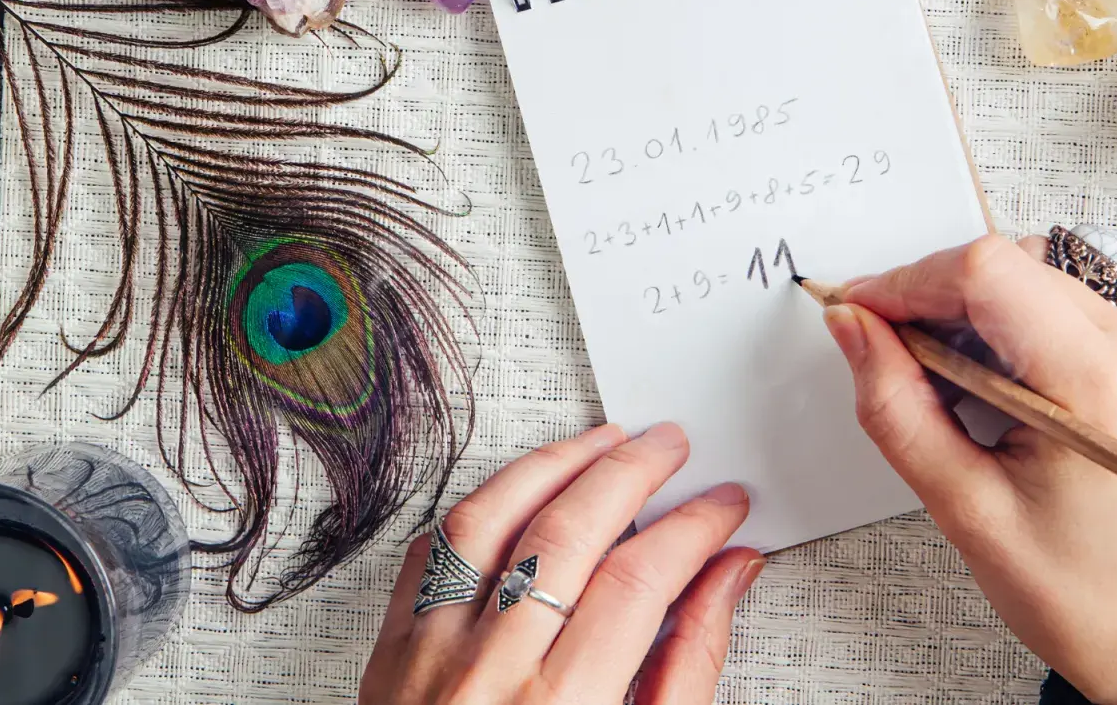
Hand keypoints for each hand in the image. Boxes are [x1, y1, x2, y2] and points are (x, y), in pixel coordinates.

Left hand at [359, 423, 763, 704]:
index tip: (726, 506)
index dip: (695, 527)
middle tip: (674, 447)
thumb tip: (727, 579)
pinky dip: (479, 507)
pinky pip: (430, 553)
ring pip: (491, 518)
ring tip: (603, 441)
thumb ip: (687, 669)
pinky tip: (517, 488)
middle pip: (571, 530)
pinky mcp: (389, 657)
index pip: (643, 578)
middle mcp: (489, 676)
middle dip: (633, 471)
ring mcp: (429, 660)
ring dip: (553, 463)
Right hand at [825, 235, 1116, 704]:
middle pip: (1014, 264)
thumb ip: (897, 406)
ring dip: (978, 312)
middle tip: (893, 355)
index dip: (909, 281)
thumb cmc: (1089, 599)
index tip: (862, 311)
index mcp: (1104, 385)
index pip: (989, 271)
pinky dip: (1019, 328)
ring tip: (951, 387)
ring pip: (1041, 276)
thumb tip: (854, 328)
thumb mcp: (968, 509)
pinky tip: (998, 388)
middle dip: (937, 297)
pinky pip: (1073, 304)